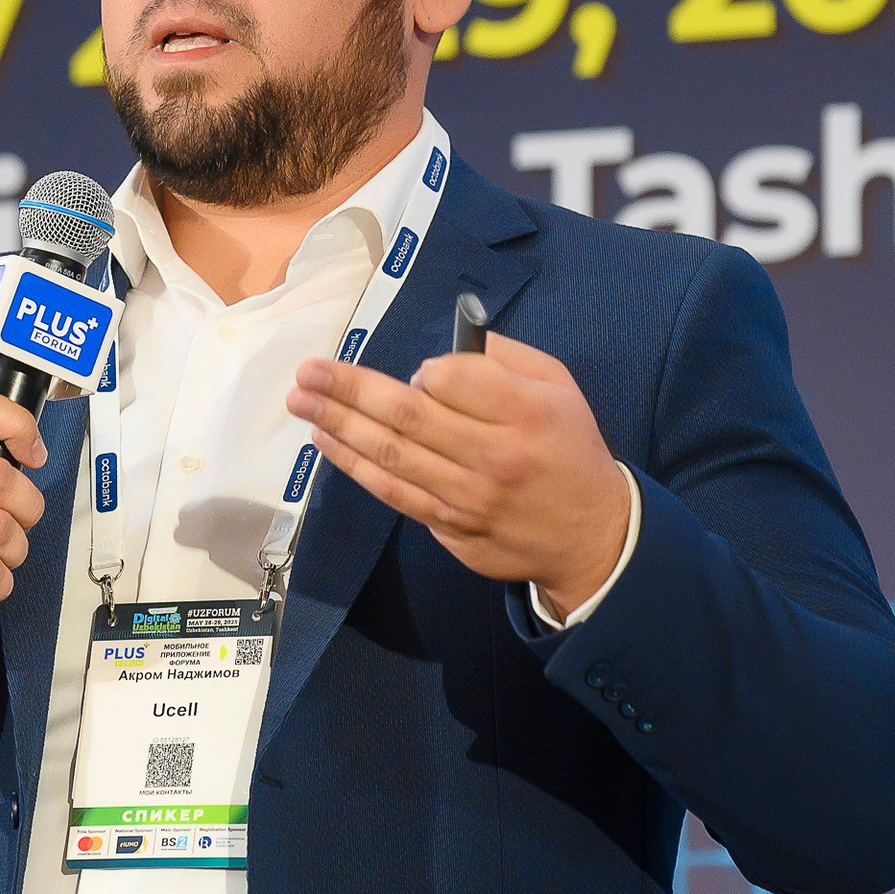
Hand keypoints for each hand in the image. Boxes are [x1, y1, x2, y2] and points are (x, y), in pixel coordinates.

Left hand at [285, 331, 628, 614]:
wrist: (591, 536)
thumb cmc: (569, 449)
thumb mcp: (559, 388)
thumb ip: (504, 359)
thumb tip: (440, 357)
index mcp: (525, 412)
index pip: (453, 380)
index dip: (424, 371)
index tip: (417, 371)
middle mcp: (494, 456)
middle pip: (407, 417)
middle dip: (349, 389)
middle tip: (308, 371)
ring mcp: (468, 500)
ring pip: (390, 457)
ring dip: (339, 425)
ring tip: (302, 400)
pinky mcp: (452, 530)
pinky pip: (394, 493)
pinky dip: (355, 467)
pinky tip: (327, 441)